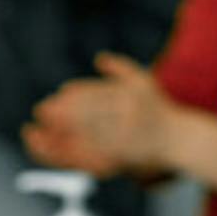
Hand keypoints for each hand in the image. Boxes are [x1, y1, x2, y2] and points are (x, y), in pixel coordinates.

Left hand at [22, 52, 168, 175]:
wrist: (180, 140)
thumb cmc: (158, 108)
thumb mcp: (144, 82)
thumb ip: (120, 68)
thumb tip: (99, 57)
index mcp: (131, 98)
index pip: (98, 95)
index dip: (75, 95)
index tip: (58, 94)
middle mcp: (129, 118)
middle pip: (88, 115)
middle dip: (61, 113)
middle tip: (41, 110)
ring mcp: (125, 139)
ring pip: (86, 137)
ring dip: (59, 134)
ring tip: (37, 131)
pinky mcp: (121, 158)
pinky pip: (90, 156)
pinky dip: (70, 153)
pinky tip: (54, 150)